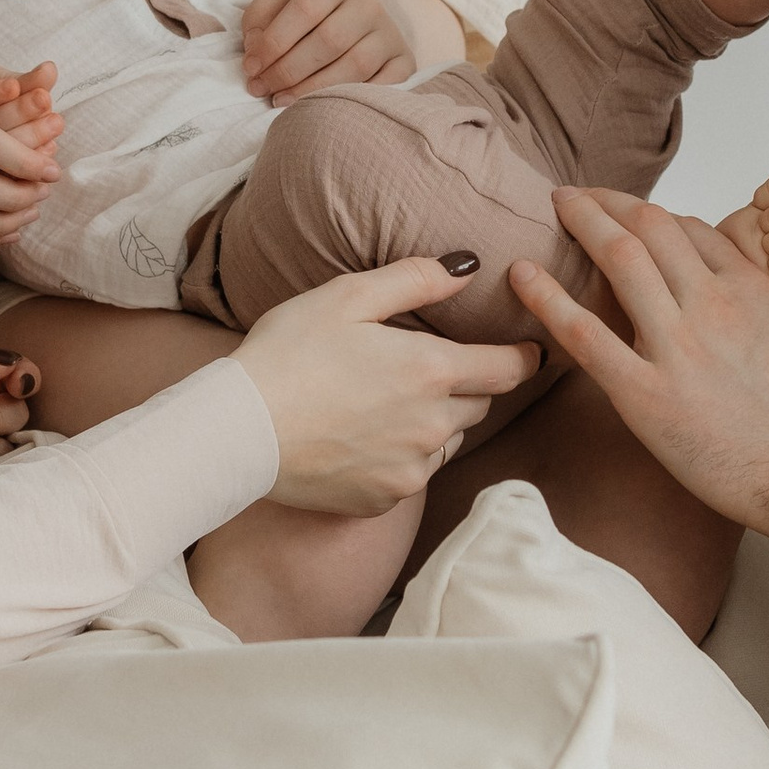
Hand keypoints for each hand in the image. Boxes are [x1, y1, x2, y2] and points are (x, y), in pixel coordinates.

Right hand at [236, 260, 538, 512]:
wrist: (238, 431)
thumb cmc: (287, 354)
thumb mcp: (347, 297)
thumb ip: (416, 279)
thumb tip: (468, 268)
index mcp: (431, 371)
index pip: (509, 368)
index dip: (525, 357)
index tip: (530, 351)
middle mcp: (432, 427)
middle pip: (480, 405)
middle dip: (470, 385)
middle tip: (434, 369)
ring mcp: (410, 470)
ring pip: (448, 442)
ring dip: (436, 423)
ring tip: (391, 404)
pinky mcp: (383, 500)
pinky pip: (413, 475)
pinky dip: (402, 457)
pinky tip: (364, 438)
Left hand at [243, 0, 422, 101]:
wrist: (361, 16)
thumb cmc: (311, 12)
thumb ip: (259, 14)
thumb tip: (254, 47)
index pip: (304, 9)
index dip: (273, 42)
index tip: (250, 68)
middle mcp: (368, 4)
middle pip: (329, 40)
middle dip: (288, 70)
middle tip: (261, 89)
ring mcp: (390, 34)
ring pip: (354, 66)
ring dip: (312, 90)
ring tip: (281, 101)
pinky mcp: (404, 62)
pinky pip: (383, 86)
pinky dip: (351, 100)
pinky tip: (322, 108)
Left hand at [506, 188, 768, 540]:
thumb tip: (767, 323)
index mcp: (754, 291)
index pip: (694, 233)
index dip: (655, 218)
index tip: (631, 215)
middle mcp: (712, 303)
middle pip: (651, 229)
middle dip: (610, 203)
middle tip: (578, 194)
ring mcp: (678, 345)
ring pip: (620, 258)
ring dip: (582, 222)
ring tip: (554, 205)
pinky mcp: (647, 395)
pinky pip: (585, 335)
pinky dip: (547, 298)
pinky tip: (521, 274)